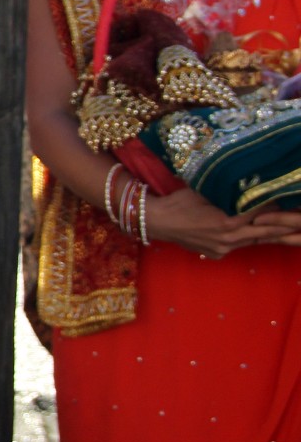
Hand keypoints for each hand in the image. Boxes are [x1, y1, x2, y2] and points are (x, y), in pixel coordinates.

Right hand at [143, 187, 300, 257]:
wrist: (155, 221)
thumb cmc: (179, 201)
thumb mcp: (207, 191)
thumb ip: (231, 193)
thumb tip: (252, 188)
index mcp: (227, 221)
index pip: (261, 214)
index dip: (278, 208)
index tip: (292, 201)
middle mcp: (229, 239)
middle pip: (266, 232)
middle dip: (288, 227)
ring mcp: (223, 249)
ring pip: (256, 240)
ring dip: (276, 235)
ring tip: (297, 234)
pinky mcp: (218, 254)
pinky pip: (240, 245)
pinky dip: (250, 238)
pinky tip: (260, 234)